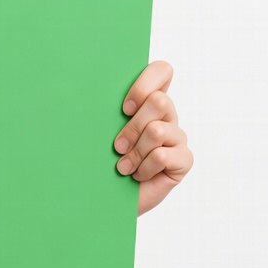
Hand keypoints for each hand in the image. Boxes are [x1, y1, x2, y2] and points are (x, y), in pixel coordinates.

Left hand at [113, 60, 192, 215]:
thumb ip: (103, 105)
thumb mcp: (98, 128)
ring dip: (135, 151)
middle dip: (133, 126)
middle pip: (159, 101)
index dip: (144, 84)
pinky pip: (163, 155)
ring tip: (124, 165)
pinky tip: (138, 175)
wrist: (105, 197)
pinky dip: (144, 167)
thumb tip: (83, 83)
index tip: (123, 108)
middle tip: (117, 146)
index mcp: (147, 99)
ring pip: (157, 130)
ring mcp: (178, 137)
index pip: (162, 71)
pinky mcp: (184, 160)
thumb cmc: (100, 158)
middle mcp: (167, 115)